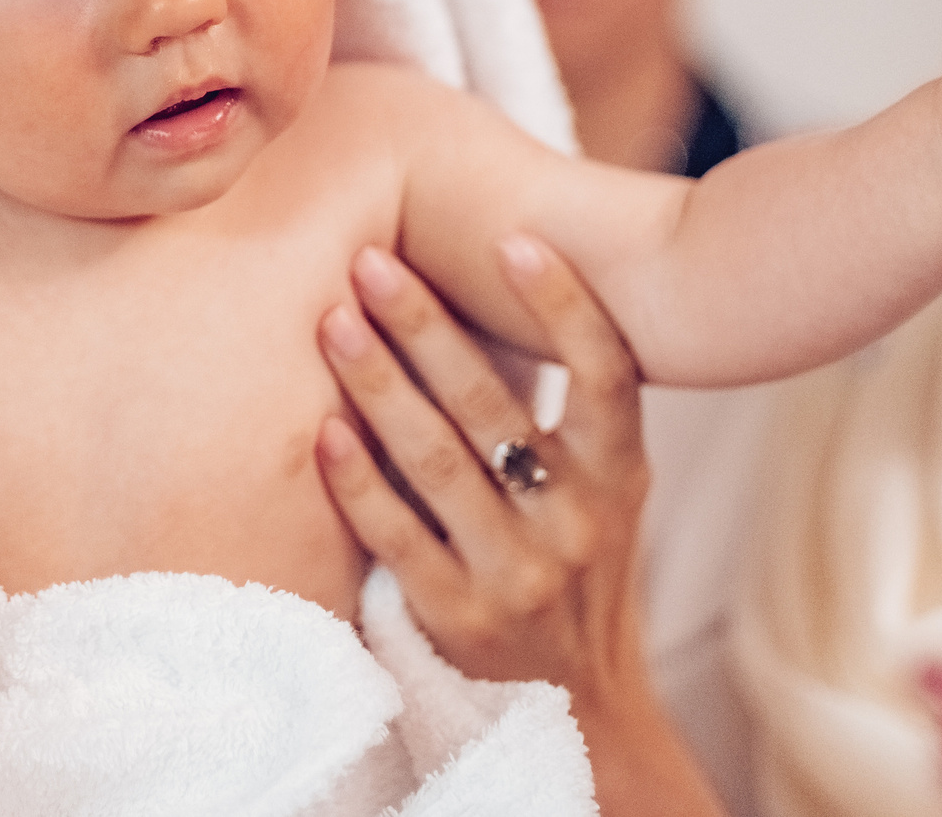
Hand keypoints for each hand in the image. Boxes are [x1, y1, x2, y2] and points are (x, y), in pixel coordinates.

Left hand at [316, 237, 724, 816]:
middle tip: (370, 260)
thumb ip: (572, 407)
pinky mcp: (459, 618)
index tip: (515, 238)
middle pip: (492, 406)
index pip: (604, 374)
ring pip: (436, 461)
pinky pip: (398, 536)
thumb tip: (517, 271)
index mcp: (618, 473)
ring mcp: (518, 573)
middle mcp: (575, 521)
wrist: (580, 702)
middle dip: (424, 326)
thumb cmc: (579, 558)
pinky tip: (323, 429)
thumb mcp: (606, 486)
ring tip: (333, 322)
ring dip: (378, 384)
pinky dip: (358, 480)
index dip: (564, 306)